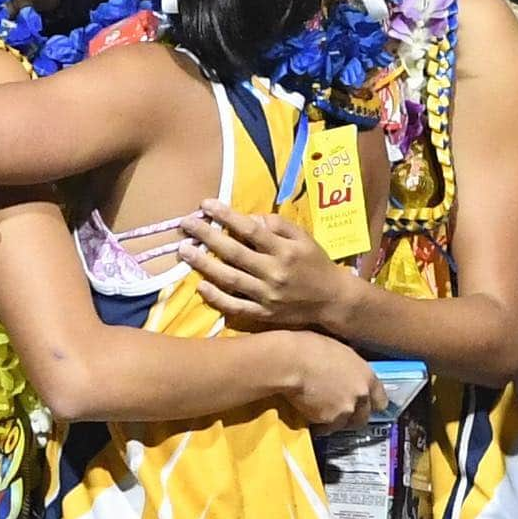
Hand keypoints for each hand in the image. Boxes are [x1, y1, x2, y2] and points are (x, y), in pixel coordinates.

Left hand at [178, 199, 351, 330]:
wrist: (332, 300)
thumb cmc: (315, 263)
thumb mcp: (303, 237)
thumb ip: (277, 224)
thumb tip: (249, 218)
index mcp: (284, 250)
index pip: (250, 229)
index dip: (226, 216)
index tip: (205, 204)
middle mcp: (274, 272)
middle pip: (234, 252)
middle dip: (207, 236)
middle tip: (185, 224)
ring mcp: (267, 295)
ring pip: (230, 278)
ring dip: (204, 264)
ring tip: (184, 251)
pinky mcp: (264, 314)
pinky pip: (236, 306)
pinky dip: (217, 298)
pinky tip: (200, 286)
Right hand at [283, 331, 387, 431]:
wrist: (290, 362)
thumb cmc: (309, 346)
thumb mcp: (338, 351)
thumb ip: (349, 367)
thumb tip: (346, 372)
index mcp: (366, 376)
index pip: (381, 400)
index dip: (370, 402)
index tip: (361, 401)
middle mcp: (360, 396)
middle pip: (363, 417)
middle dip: (352, 414)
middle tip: (337, 405)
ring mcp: (344, 411)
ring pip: (344, 424)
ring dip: (335, 418)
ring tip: (318, 407)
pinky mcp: (327, 422)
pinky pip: (325, 427)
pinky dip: (318, 422)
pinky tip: (307, 409)